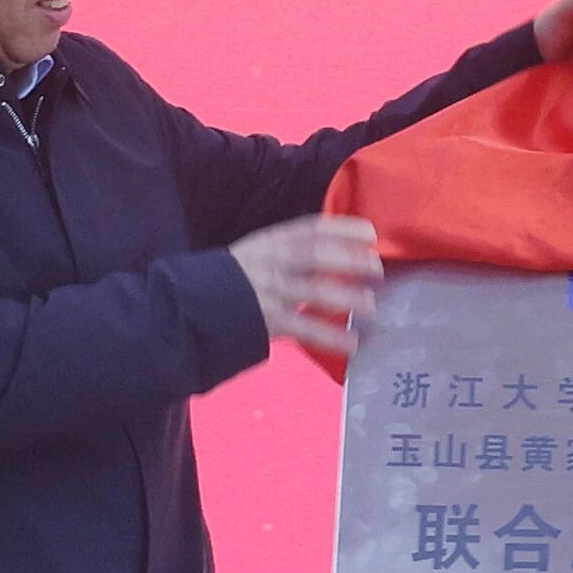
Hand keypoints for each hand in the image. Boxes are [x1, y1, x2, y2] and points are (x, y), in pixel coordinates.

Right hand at [230, 213, 381, 356]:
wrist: (195, 306)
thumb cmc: (235, 280)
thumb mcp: (259, 254)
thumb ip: (291, 252)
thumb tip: (338, 254)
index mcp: (271, 242)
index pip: (310, 229)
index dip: (343, 229)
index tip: (370, 234)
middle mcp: (272, 263)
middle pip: (315, 256)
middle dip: (349, 260)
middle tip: (377, 269)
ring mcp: (271, 292)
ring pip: (313, 292)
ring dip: (345, 297)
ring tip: (370, 306)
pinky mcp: (269, 321)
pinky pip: (305, 329)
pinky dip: (331, 337)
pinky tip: (353, 343)